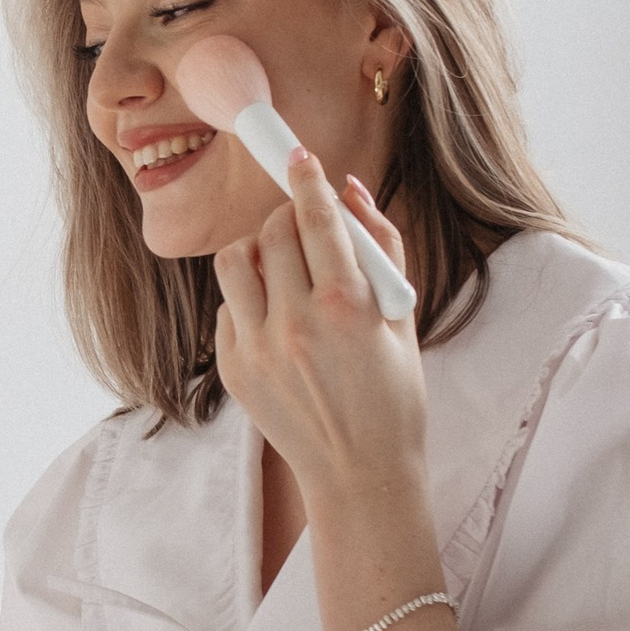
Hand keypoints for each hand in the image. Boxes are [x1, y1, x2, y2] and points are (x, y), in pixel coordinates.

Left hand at [212, 153, 428, 508]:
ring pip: (235, 261)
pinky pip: (227, 305)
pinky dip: (248, 296)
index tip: (299, 157)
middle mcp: (297, 323)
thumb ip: (380, 246)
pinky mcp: (233, 368)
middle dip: (287, 217)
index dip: (305, 179)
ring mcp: (259, 347)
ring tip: (281, 265)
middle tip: (302, 225)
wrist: (361, 473)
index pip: (315, 219)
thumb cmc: (393, 394)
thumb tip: (349, 189)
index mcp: (347, 306)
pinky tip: (275, 314)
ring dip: (256, 250)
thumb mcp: (401, 317)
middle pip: (271, 233)